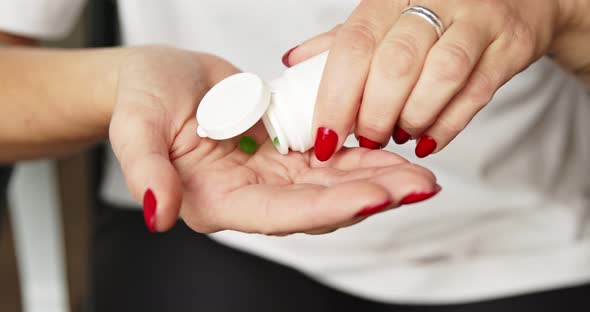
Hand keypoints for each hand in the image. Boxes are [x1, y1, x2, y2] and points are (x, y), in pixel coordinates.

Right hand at [109, 46, 438, 234]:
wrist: (160, 79)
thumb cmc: (143, 98)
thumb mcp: (135, 127)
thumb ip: (145, 172)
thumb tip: (159, 214)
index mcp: (216, 200)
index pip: (280, 213)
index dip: (328, 207)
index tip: (375, 198)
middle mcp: (250, 195)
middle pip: (318, 205)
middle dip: (370, 196)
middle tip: (419, 186)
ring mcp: (271, 176)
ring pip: (331, 185)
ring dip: (376, 180)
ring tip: (420, 174)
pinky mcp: (284, 154)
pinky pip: (328, 160)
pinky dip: (361, 158)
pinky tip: (393, 152)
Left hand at [284, 0, 580, 159]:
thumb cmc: (435, 14)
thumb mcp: (384, 20)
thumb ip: (343, 42)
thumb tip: (293, 63)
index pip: (354, 45)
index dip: (335, 96)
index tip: (324, 136)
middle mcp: (434, 2)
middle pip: (397, 63)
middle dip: (375, 113)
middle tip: (367, 138)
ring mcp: (476, 22)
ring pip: (442, 75)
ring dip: (413, 117)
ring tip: (400, 135)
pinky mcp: (509, 46)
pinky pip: (477, 93)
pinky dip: (448, 125)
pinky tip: (428, 141)